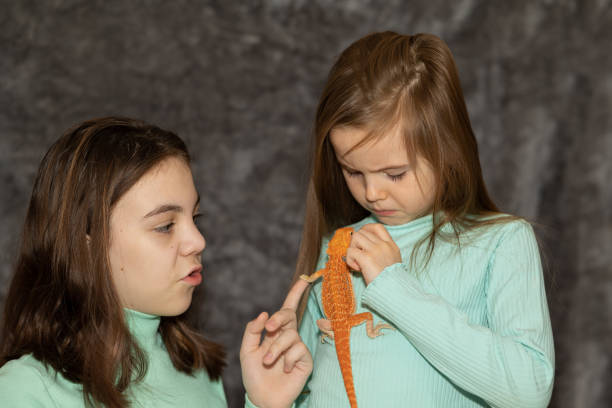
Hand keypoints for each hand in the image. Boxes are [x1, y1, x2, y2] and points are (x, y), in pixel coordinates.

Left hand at [240, 279, 311, 407]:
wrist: (262, 398)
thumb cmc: (254, 374)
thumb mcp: (246, 350)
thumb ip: (252, 330)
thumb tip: (264, 313)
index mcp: (275, 331)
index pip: (287, 308)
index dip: (296, 293)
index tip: (305, 279)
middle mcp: (288, 336)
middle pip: (289, 315)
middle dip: (279, 318)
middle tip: (269, 327)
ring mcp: (298, 348)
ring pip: (291, 335)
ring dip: (276, 348)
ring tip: (268, 361)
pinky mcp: (305, 360)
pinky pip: (298, 350)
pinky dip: (287, 359)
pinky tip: (283, 369)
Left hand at [345, 223, 400, 284]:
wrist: (394, 290)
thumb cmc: (393, 280)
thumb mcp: (394, 262)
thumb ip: (384, 253)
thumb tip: (368, 251)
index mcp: (391, 245)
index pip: (377, 227)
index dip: (366, 229)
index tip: (362, 240)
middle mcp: (383, 245)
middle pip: (363, 232)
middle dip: (357, 242)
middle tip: (358, 256)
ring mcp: (374, 250)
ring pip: (355, 237)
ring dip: (352, 248)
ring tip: (357, 261)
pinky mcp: (366, 258)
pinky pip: (350, 251)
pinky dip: (349, 260)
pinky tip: (357, 269)